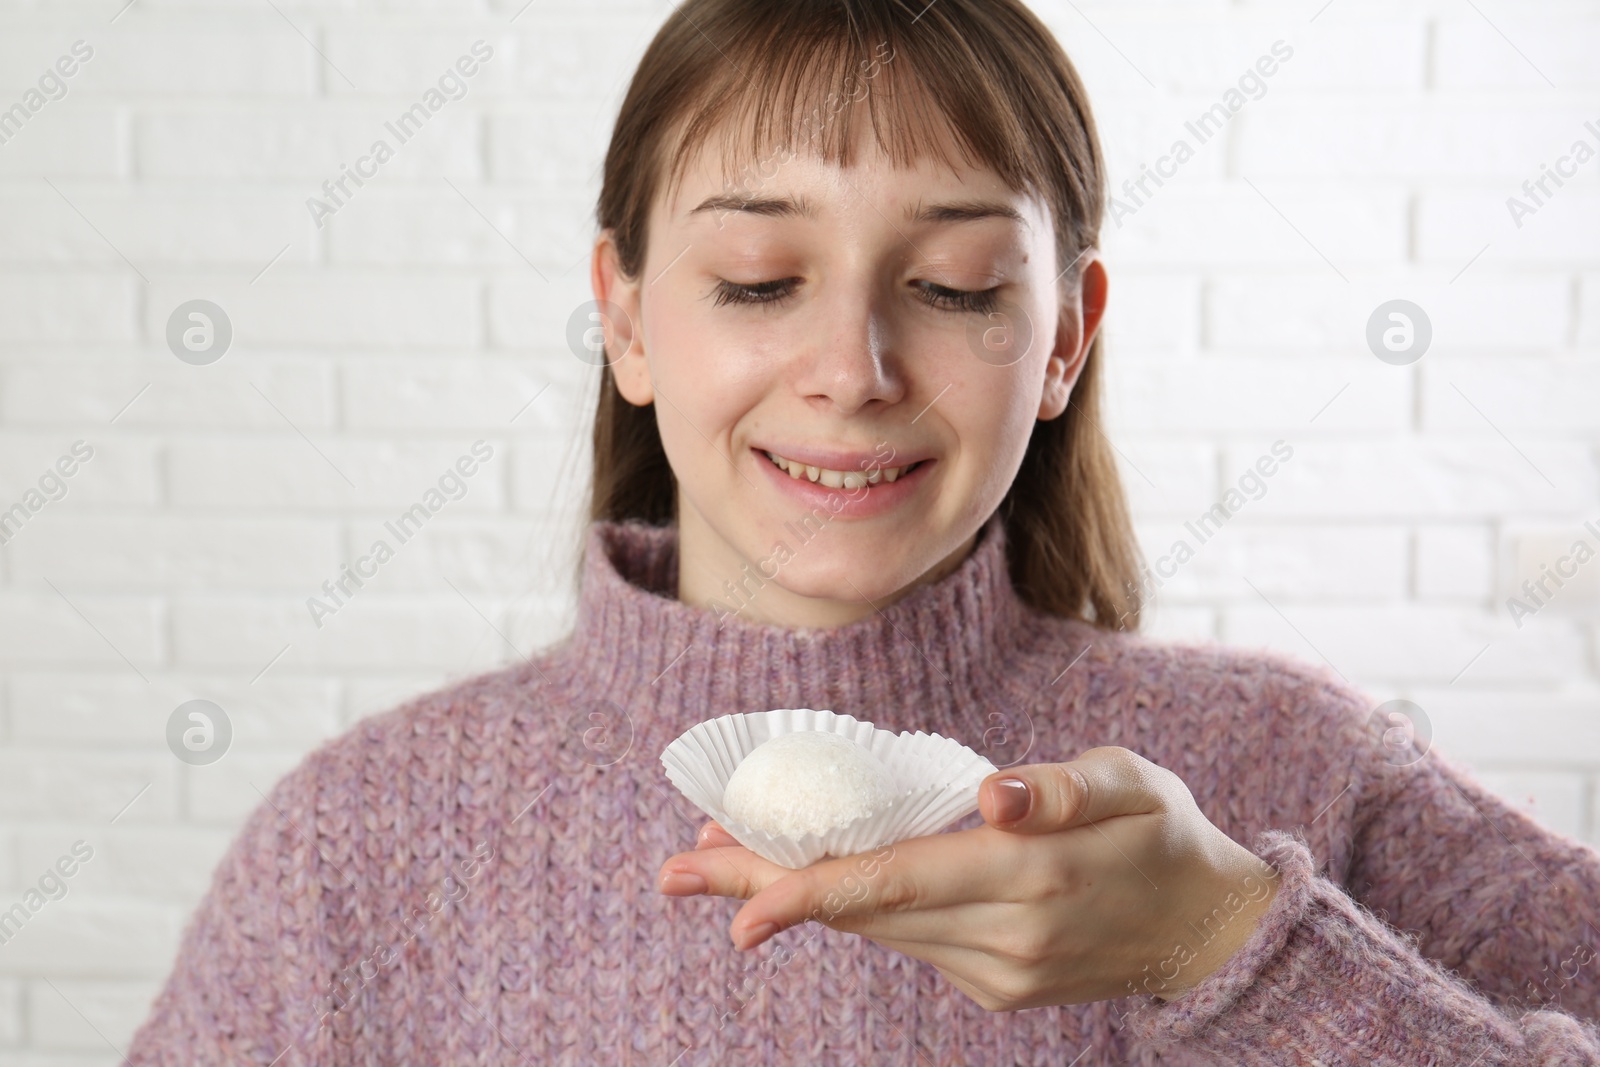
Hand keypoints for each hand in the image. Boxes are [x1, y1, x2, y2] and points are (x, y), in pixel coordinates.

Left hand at [656, 746, 1281, 1009]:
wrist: (1209, 930)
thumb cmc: (1164, 833)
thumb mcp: (1131, 783)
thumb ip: (1060, 787)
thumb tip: (992, 793)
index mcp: (1031, 876)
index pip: (895, 884)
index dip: (807, 891)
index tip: (732, 904)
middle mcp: (1004, 939)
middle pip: (862, 912)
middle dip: (765, 888)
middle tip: (677, 867)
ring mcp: (997, 974)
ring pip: (877, 930)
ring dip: (800, 896)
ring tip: (721, 860)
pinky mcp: (995, 988)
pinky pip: (908, 941)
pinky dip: (856, 910)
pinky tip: (813, 878)